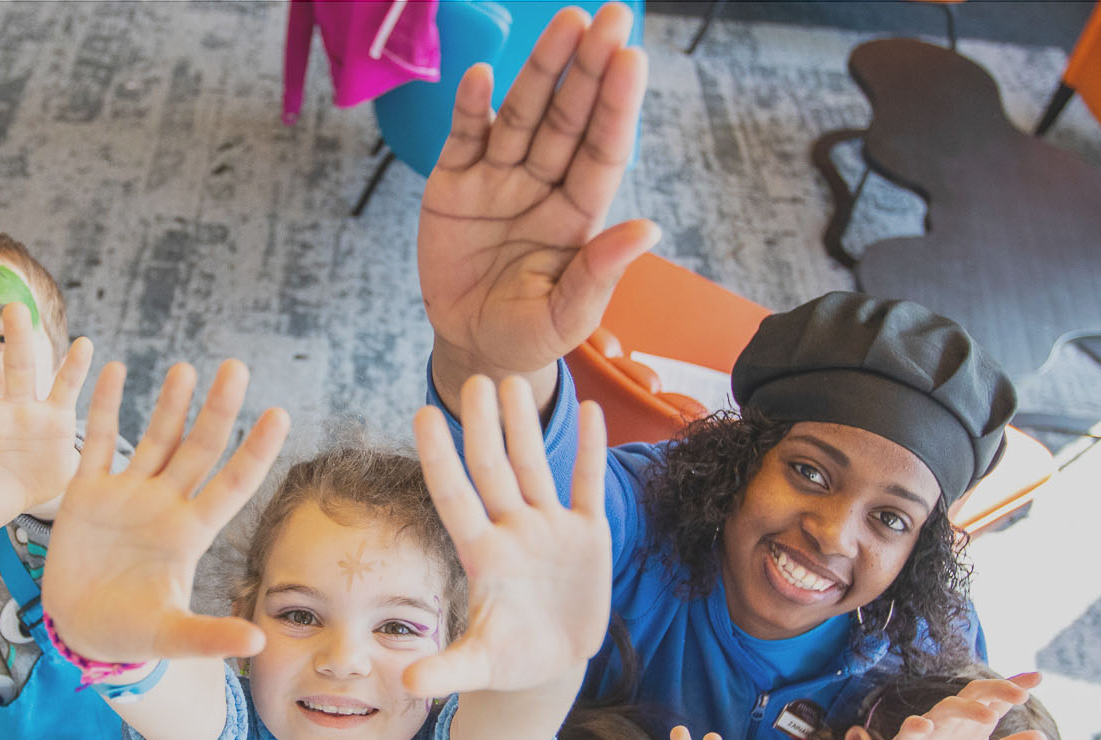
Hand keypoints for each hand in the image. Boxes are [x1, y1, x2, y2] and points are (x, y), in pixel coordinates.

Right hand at [41, 359, 289, 663]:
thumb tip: (257, 643)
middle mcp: (164, 506)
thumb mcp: (171, 637)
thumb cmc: (131, 636)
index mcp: (189, 534)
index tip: (279, 414)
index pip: (232, 484)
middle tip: (237, 367)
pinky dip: (105, 407)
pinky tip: (116, 369)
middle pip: (199, 449)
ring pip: (155, 438)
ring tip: (187, 367)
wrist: (79, 632)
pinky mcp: (86, 494)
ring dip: (171, 404)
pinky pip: (97, 442)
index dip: (256, 451)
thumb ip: (209, 637)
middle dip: (218, 409)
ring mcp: (126, 496)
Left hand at [403, 375, 609, 697]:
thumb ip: (445, 670)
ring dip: (527, 427)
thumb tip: (405, 685)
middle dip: (484, 425)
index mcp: (481, 556)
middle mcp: (512, 532)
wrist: (551, 664)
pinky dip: (592, 453)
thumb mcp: (477, 666)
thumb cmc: (507, 660)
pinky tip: (593, 414)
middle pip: (494, 469)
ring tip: (516, 381)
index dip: (440, 458)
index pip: (454, 497)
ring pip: (536, 467)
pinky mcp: (587, 536)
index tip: (421, 414)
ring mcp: (549, 530)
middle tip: (474, 377)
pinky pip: (588, 486)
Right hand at [417, 4, 657, 406]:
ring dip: (541, 71)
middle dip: (588, 68)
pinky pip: (465, 138)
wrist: (467, 346)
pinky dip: (470, 108)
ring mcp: (498, 180)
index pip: (602, 151)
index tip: (631, 61)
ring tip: (564, 24)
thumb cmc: (526, 333)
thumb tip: (647, 230)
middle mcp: (542, 185)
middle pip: (568, 119)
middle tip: (611, 18)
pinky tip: (481, 76)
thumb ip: (599, 274)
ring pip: (522, 116)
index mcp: (578, 215)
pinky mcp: (454, 184)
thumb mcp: (565, 318)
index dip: (616, 106)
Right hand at [879, 672, 1049, 739]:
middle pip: (976, 693)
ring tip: (991, 717)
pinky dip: (917, 725)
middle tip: (1023, 695)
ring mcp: (931, 726)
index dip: (1016, 685)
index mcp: (975, 721)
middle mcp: (955, 718)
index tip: (1038, 677)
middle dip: (998, 689)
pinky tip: (924, 726)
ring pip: (949, 707)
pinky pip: (912, 728)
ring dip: (968, 709)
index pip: (998, 698)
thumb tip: (1044, 738)